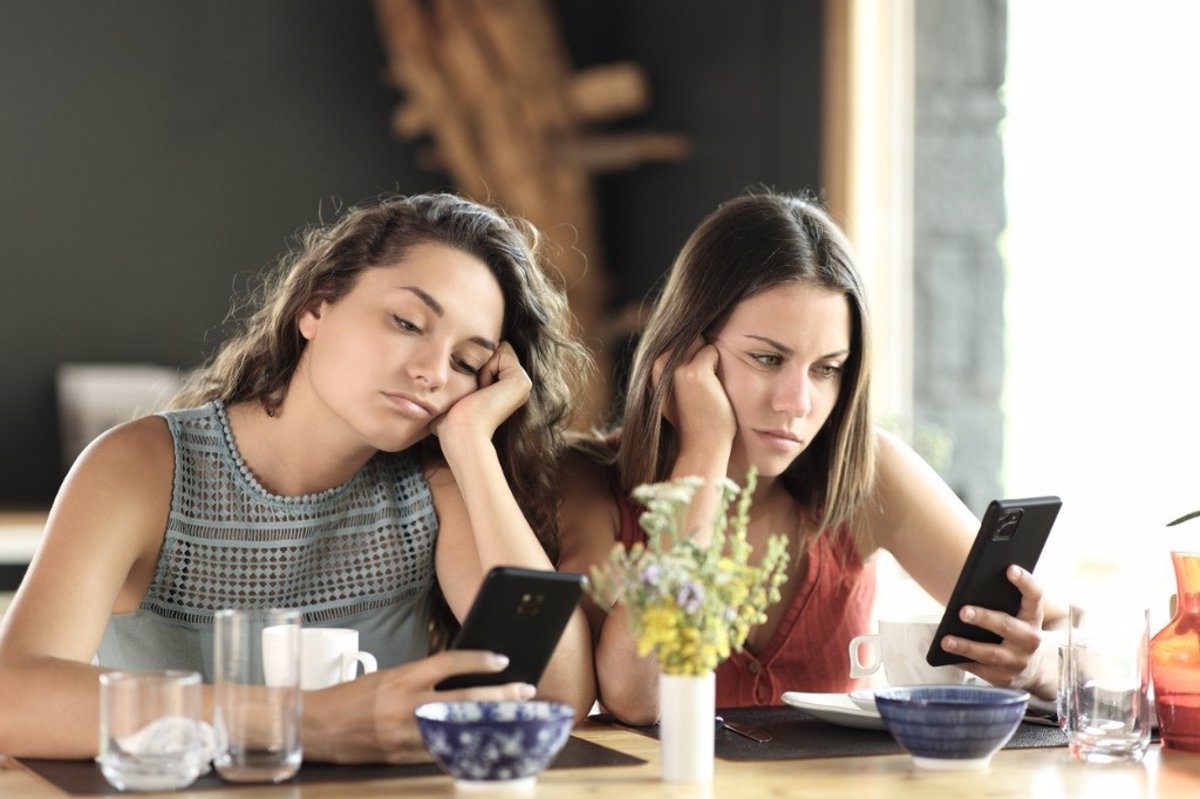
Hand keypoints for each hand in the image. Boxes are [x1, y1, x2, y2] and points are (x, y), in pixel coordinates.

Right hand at [303, 650, 536, 763]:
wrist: (317, 725)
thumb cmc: (353, 697)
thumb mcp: (389, 676)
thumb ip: (421, 677)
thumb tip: (460, 677)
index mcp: (403, 678)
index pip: (450, 662)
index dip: (479, 660)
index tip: (502, 659)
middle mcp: (407, 704)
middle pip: (464, 699)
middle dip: (499, 695)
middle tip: (524, 691)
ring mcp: (405, 733)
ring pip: (458, 728)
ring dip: (490, 724)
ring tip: (514, 720)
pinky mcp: (402, 756)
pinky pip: (440, 752)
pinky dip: (464, 747)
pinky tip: (484, 745)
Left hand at [432, 342, 530, 456]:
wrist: (461, 431)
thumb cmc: (451, 419)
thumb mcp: (455, 394)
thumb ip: (460, 377)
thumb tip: (436, 365)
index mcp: (507, 389)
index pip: (489, 356)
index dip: (474, 366)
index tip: (470, 393)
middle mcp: (518, 386)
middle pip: (494, 352)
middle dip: (479, 365)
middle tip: (474, 393)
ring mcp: (523, 383)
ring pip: (498, 351)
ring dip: (482, 368)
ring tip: (478, 393)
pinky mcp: (521, 381)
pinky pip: (502, 354)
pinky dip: (486, 369)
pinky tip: (483, 391)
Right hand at [651, 338, 736, 451]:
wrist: (701, 445)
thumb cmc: (692, 418)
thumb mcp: (669, 392)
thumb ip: (667, 369)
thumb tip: (677, 341)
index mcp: (650, 368)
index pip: (675, 341)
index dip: (688, 356)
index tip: (689, 382)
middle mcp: (658, 364)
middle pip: (688, 338)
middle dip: (697, 354)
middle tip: (700, 385)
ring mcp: (676, 367)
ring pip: (699, 341)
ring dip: (707, 359)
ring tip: (705, 386)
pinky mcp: (695, 371)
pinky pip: (712, 351)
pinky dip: (717, 366)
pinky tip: (711, 388)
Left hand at [937, 565, 1054, 697]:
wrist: (1034, 666)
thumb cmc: (1016, 629)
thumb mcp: (1018, 614)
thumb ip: (1003, 600)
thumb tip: (970, 585)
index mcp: (1033, 617)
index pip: (1034, 596)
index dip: (1025, 582)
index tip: (1010, 568)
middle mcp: (1030, 639)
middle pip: (1007, 626)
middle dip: (984, 618)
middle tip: (962, 611)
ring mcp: (1018, 661)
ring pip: (991, 653)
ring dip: (966, 647)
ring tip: (945, 640)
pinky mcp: (1005, 678)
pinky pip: (980, 670)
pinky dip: (962, 662)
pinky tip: (945, 655)